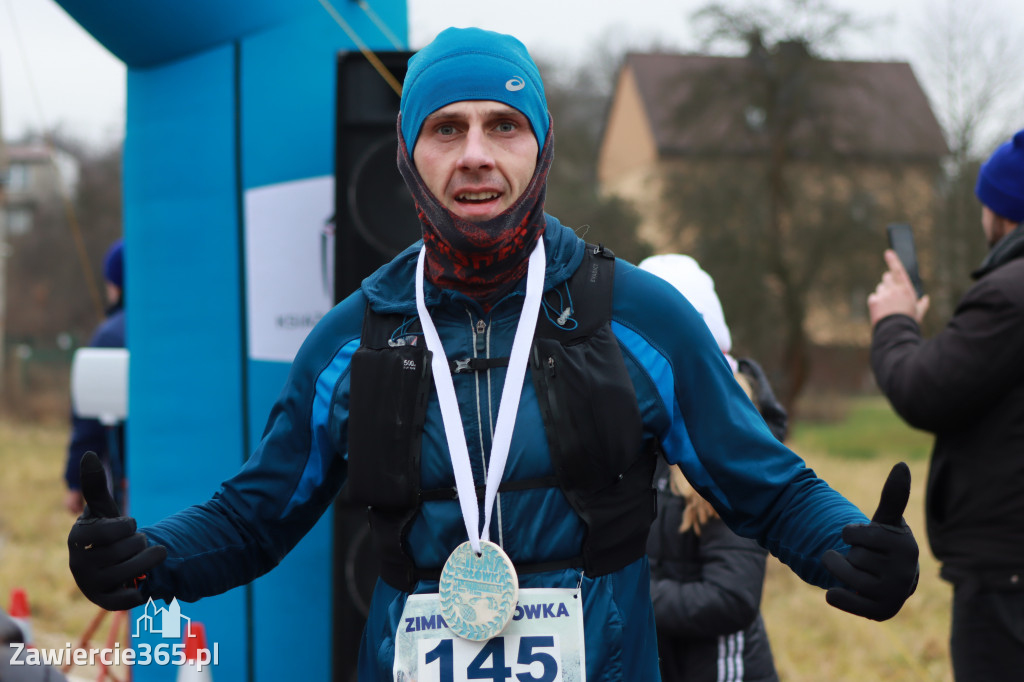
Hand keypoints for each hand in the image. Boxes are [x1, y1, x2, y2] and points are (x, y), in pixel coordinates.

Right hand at [68, 452, 166, 610]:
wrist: (113, 562)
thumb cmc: (108, 531)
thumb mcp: (103, 508)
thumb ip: (95, 484)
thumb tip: (88, 455)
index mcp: (77, 539)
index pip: (116, 529)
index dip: (129, 526)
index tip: (127, 527)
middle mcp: (78, 564)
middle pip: (130, 549)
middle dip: (141, 542)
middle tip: (136, 544)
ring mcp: (90, 585)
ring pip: (134, 570)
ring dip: (148, 560)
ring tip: (144, 557)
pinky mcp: (104, 603)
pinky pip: (131, 599)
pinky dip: (142, 589)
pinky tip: (141, 581)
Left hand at [822, 462, 919, 620]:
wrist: (891, 581)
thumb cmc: (885, 544)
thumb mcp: (886, 521)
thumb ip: (891, 496)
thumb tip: (901, 464)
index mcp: (904, 545)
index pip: (851, 533)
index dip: (849, 533)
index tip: (860, 537)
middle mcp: (904, 572)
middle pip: (850, 555)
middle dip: (848, 555)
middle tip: (863, 559)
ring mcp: (893, 594)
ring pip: (844, 575)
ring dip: (838, 570)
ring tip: (850, 569)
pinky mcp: (880, 612)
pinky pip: (842, 599)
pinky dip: (834, 594)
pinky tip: (838, 590)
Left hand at [868, 250, 929, 326]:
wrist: (895, 332)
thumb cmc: (909, 322)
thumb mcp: (919, 313)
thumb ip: (922, 304)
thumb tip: (925, 299)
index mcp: (906, 289)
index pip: (898, 270)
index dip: (893, 260)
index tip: (888, 252)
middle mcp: (894, 289)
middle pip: (886, 278)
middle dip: (888, 283)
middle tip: (892, 293)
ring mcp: (883, 294)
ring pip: (880, 288)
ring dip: (883, 293)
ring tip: (888, 307)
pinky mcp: (874, 301)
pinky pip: (874, 297)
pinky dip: (876, 302)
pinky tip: (881, 311)